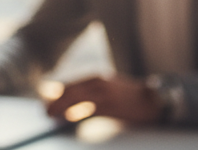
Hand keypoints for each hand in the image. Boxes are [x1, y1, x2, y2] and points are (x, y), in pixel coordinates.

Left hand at [45, 75, 162, 123]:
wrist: (151, 99)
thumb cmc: (126, 95)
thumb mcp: (106, 86)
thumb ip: (88, 91)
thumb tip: (67, 99)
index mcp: (95, 77)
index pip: (69, 85)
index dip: (56, 94)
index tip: (46, 100)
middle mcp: (97, 83)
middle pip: (70, 92)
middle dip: (55, 102)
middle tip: (46, 111)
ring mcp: (104, 95)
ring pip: (76, 100)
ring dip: (62, 108)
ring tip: (52, 115)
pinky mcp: (111, 108)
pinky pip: (89, 111)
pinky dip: (77, 115)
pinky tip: (70, 120)